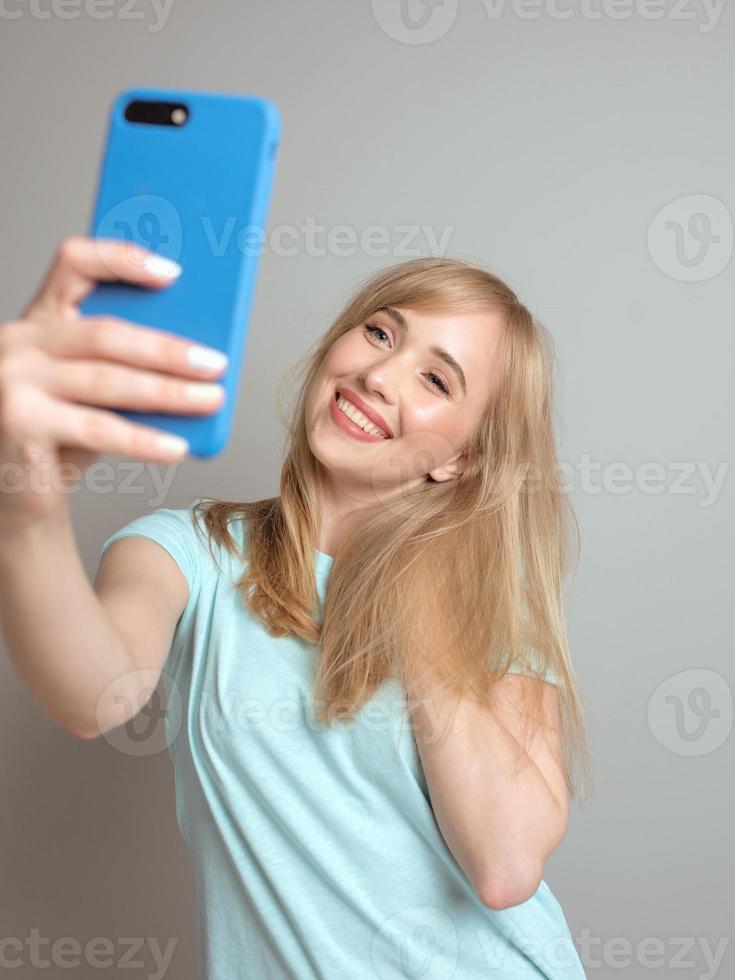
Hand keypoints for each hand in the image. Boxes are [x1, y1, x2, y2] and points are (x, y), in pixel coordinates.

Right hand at [0, 235, 227, 531]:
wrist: (17, 488)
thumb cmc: (61, 432)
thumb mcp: (90, 387)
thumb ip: (125, 363)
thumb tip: (199, 356)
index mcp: (40, 318)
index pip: (75, 263)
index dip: (123, 259)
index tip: (174, 273)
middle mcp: (19, 341)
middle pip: (104, 333)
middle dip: (168, 348)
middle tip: (215, 363)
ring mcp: (13, 382)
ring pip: (107, 381)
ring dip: (168, 392)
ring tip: (211, 399)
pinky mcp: (18, 424)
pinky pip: (97, 430)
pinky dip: (143, 440)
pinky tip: (178, 446)